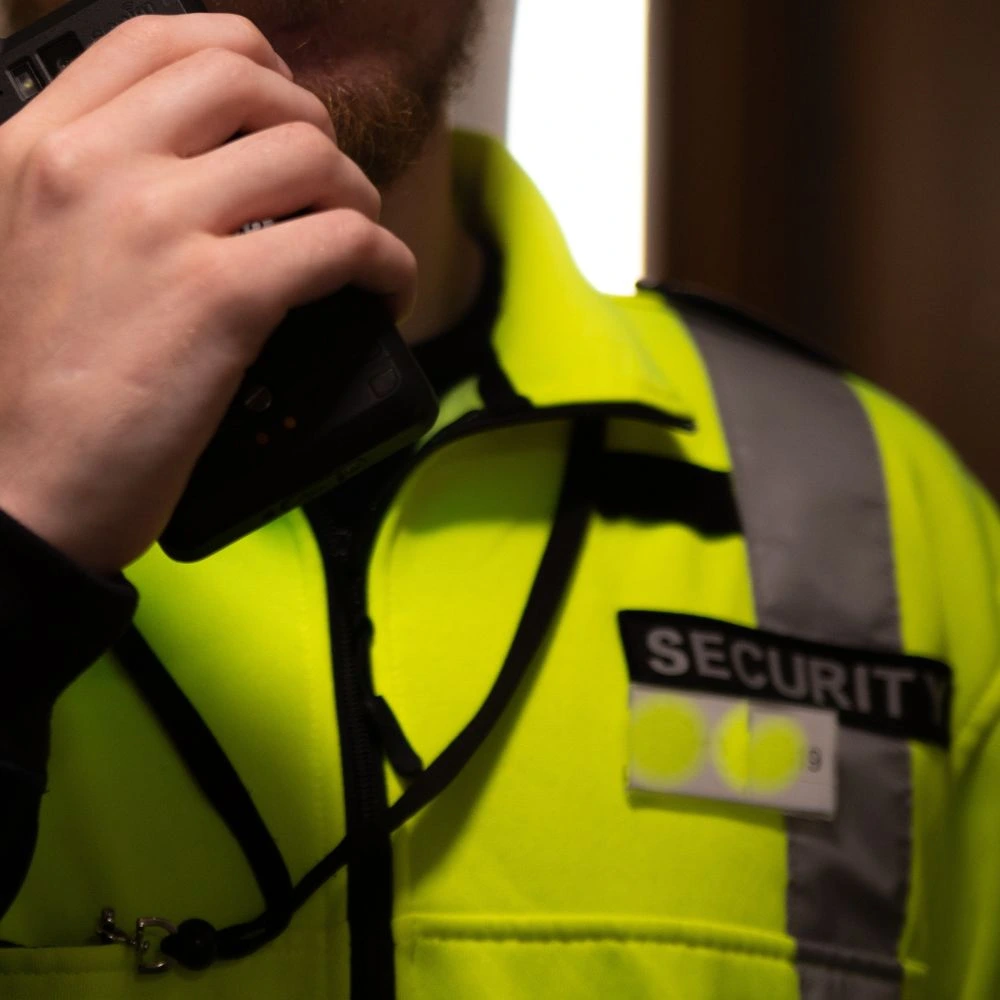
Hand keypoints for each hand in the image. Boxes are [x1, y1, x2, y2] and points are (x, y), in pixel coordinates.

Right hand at [0, 14, 415, 572]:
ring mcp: (159, 226)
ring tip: (354, 242)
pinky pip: (345, 240)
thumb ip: (93, 187)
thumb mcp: (25, 244)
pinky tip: (382, 290)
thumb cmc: (35, 387)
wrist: (24, 487)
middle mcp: (94, 167)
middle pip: (249, 83)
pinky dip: (386, 262)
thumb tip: (200, 168)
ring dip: (357, 197)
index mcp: (39, 145)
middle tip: (325, 183)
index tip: (280, 102)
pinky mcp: (221, 297)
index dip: (245, 56)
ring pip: (311, 157)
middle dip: (312, 125)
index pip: (160, 39)